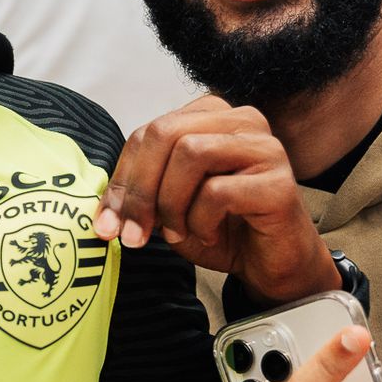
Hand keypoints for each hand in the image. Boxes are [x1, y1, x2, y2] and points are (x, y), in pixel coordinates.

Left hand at [94, 97, 338, 303]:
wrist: (270, 265)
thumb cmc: (222, 229)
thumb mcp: (168, 206)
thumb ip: (139, 192)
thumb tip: (102, 210)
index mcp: (210, 116)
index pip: (149, 132)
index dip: (122, 179)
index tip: (107, 223)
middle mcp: (240, 120)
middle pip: (165, 134)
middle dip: (139, 189)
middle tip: (132, 234)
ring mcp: (264, 147)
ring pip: (191, 153)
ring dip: (172, 203)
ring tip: (179, 231)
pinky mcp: (279, 181)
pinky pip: (218, 191)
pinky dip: (201, 220)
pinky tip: (208, 234)